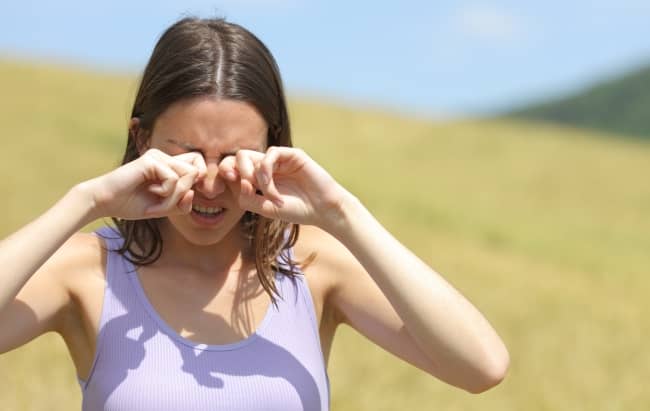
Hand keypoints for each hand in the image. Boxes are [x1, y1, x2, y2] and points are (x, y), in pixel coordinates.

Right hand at [87, 149, 206, 219]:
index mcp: (169, 165)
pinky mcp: (151, 160)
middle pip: (196, 171)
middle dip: (185, 193)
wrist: (104, 202)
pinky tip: (150, 194)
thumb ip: (182, 203)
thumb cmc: (131, 204)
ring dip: (174, 197)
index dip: (199, 181)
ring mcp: (158, 156)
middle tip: (166, 205)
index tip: (184, 199)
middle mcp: (165, 157)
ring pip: (187, 176)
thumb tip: (193, 192)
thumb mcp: (164, 208)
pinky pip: (174, 179)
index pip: (198, 164)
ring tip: (157, 203)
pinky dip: (166, 194)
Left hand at [219, 147, 350, 229]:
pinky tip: (274, 190)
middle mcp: (266, 166)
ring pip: (251, 156)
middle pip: (239, 157)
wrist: (322, 210)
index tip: (226, 188)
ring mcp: (279, 159)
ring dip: (256, 180)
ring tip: (271, 197)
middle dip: (237, 173)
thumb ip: (247, 197)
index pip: (234, 167)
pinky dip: (266, 173)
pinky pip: (270, 154)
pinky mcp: (291, 154)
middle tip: (248, 189)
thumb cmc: (296, 209)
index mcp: (258, 177)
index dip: (226, 173)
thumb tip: (239, 181)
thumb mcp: (265, 208)